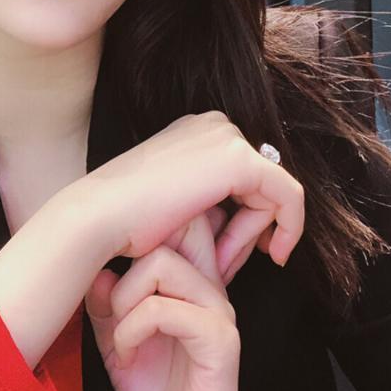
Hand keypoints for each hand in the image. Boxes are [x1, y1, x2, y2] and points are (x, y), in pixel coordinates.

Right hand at [73, 111, 303, 271]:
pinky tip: (276, 255)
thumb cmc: (124, 220)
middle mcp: (212, 124)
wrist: (100, 217)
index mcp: (194, 130)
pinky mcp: (239, 160)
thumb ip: (203, 197)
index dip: (241, 220)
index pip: (241, 176)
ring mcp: (225, 137)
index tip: (227, 255)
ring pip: (272, 192)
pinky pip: (289, 197)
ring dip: (254, 235)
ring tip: (224, 266)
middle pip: (258, 182)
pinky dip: (290, 229)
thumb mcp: (172, 200)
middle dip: (249, 229)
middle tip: (225, 266)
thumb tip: (239, 218)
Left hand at [84, 206, 258, 390]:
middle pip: (164, 229)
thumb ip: (105, 302)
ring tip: (120, 336)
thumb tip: (94, 269)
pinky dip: (131, 330)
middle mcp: (208, 285)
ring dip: (123, 300)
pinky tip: (126, 355)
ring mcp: (216, 309)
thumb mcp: (117, 339)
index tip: (105, 278)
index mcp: (189, 280)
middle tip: (111, 310)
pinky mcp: (219, 339)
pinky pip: (163, 310)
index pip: (172, 221)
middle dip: (121, 265)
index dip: (131, 234)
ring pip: (160, 263)